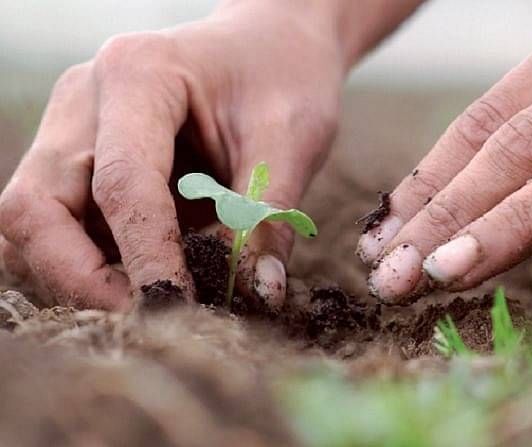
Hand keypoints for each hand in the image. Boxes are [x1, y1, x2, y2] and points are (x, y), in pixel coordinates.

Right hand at [0, 1, 346, 308]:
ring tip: (155, 299)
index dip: (146, 256)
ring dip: (80, 275)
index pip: (121, 182)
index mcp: (138, 76)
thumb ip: (267, 216)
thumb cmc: (282, 78)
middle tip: (152, 315)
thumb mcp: (291, 140)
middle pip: (35, 207)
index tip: (180, 308)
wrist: (270, 47)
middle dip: (80, 278)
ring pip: (32, 223)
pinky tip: (149, 274)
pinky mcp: (79, 160)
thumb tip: (258, 295)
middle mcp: (84, 100)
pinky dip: (92, 262)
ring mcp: (71, 130)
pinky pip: (60, 226)